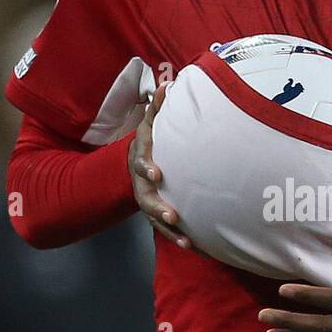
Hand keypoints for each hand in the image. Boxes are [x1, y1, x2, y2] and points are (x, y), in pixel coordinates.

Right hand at [128, 85, 191, 246]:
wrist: (137, 162)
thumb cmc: (151, 140)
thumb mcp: (150, 123)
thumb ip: (157, 107)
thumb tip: (167, 85)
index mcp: (141, 160)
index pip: (141, 164)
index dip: (146, 168)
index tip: (156, 173)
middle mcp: (141, 184)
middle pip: (146, 199)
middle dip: (158, 208)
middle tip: (172, 216)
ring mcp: (148, 201)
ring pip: (155, 219)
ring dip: (170, 231)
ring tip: (186, 241)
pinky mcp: (157, 215)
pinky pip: (167, 230)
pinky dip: (178, 239)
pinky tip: (194, 247)